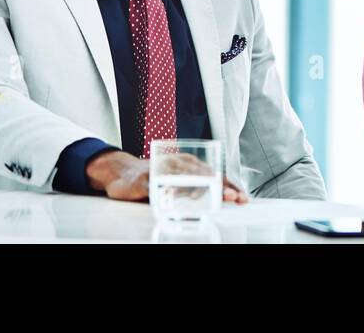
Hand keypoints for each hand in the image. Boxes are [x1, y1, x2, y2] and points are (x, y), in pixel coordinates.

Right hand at [85, 150, 248, 203]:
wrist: (122, 172)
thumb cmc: (154, 176)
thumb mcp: (176, 180)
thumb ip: (194, 187)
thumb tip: (221, 198)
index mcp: (187, 163)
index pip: (212, 173)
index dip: (228, 185)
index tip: (242, 196)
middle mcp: (176, 163)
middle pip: (203, 175)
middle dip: (220, 187)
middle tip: (233, 197)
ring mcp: (161, 171)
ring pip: (185, 178)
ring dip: (204, 188)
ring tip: (217, 198)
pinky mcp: (146, 180)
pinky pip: (161, 186)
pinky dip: (171, 192)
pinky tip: (181, 199)